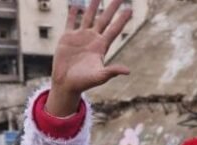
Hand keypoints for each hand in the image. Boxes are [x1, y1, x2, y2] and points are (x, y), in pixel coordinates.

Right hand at [46, 0, 132, 115]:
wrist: (66, 84)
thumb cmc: (84, 83)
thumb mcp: (99, 77)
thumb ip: (112, 71)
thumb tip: (128, 71)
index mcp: (101, 46)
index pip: (114, 29)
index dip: (122, 19)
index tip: (130, 9)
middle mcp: (92, 39)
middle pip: (104, 20)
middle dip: (112, 8)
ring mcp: (80, 37)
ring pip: (88, 17)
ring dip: (93, 6)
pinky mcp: (67, 38)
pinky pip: (71, 22)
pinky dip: (73, 13)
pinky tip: (76, 5)